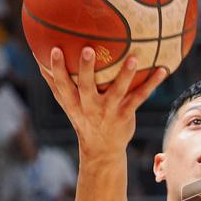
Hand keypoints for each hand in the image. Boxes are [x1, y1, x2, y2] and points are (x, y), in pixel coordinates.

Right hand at [38, 46, 168, 159]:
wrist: (102, 149)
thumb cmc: (83, 119)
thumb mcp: (67, 104)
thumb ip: (54, 82)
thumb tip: (37, 56)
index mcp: (74, 103)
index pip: (62, 85)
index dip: (58, 69)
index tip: (55, 50)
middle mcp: (90, 107)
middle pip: (87, 87)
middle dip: (86, 70)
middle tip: (87, 50)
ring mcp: (109, 111)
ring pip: (117, 91)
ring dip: (125, 75)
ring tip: (134, 58)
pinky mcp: (126, 114)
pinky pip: (140, 97)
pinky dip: (152, 84)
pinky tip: (163, 69)